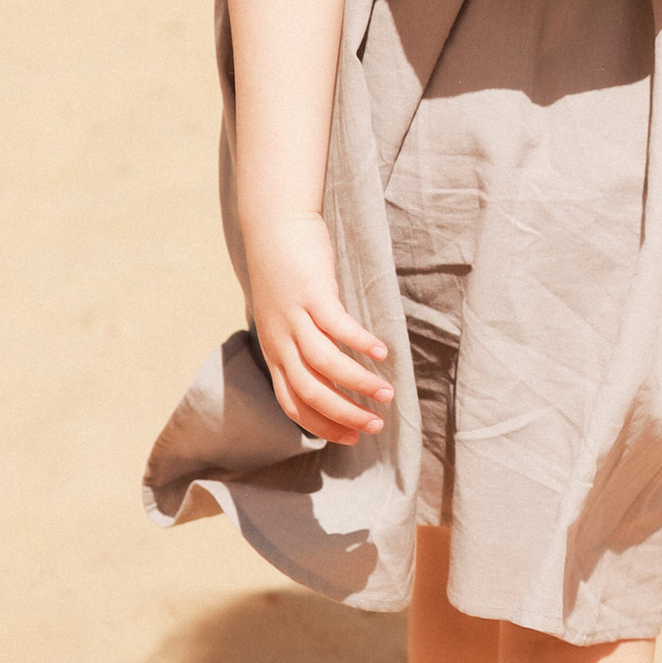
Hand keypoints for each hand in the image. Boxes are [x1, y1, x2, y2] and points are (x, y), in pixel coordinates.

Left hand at [242, 212, 391, 443]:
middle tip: (375, 426)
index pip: (294, 404)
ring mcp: (294, 317)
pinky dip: (360, 343)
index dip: (323, 425)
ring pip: (325, 365)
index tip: (353, 436)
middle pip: (310, 392)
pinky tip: (383, 351)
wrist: (274, 226)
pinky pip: (337, 327)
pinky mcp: (311, 293)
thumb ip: (302, 344)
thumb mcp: (286, 317)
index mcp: (274, 351)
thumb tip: (331, 374)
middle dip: (344, 414)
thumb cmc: (287, 272)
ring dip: (358, 383)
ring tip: (387, 394)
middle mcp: (280, 340)